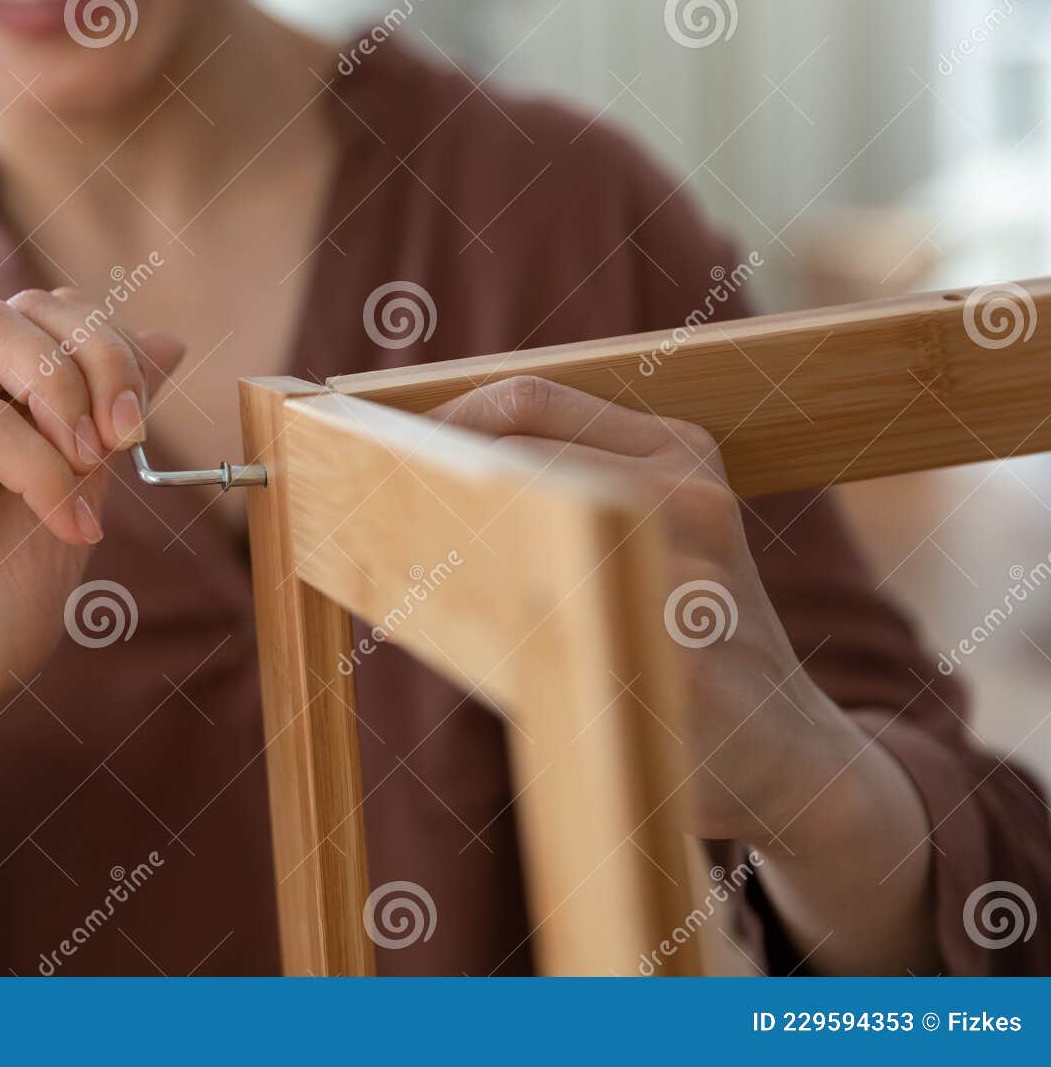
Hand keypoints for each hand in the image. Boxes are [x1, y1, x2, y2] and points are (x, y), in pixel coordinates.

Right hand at [0, 289, 183, 785]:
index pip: (48, 316)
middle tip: (127, 437)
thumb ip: (106, 427)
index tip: (140, 428)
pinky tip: (68, 526)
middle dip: (99, 355)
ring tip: (91, 469)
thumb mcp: (76, 504)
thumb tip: (167, 342)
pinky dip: (40, 469)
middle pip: (21, 308)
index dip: (110, 346)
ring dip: (66, 392)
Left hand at [428, 375, 869, 848]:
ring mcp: (690, 582)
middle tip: (364, 513)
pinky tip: (448, 644)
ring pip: (513, 542)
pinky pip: (544, 637)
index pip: (529, 398)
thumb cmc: (692, 640)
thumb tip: (411, 478)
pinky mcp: (680, 671)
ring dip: (439, 555)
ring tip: (397, 575)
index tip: (382, 450)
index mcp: (679, 452)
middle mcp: (690, 500)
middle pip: (510, 461)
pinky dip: (476, 634)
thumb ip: (564, 492)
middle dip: (424, 484)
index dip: (440, 418)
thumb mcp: (657, 538)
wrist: (790, 755)